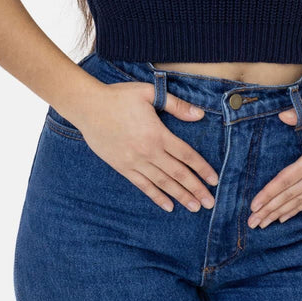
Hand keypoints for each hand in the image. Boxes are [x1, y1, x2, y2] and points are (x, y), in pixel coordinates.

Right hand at [74, 80, 218, 212]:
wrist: (88, 107)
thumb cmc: (119, 97)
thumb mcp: (150, 93)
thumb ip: (176, 105)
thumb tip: (199, 115)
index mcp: (158, 134)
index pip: (186, 155)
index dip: (202, 169)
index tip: (214, 181)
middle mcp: (148, 152)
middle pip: (178, 173)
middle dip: (196, 189)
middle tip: (210, 203)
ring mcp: (134, 162)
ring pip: (162, 183)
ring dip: (180, 196)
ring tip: (195, 207)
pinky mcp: (122, 167)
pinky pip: (143, 185)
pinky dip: (156, 196)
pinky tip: (168, 206)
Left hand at [247, 103, 301, 227]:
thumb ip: (298, 115)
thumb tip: (280, 115)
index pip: (286, 180)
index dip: (269, 193)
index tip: (254, 205)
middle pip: (290, 195)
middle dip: (269, 210)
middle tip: (252, 222)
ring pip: (300, 201)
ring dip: (280, 213)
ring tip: (264, 224)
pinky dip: (297, 209)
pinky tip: (284, 216)